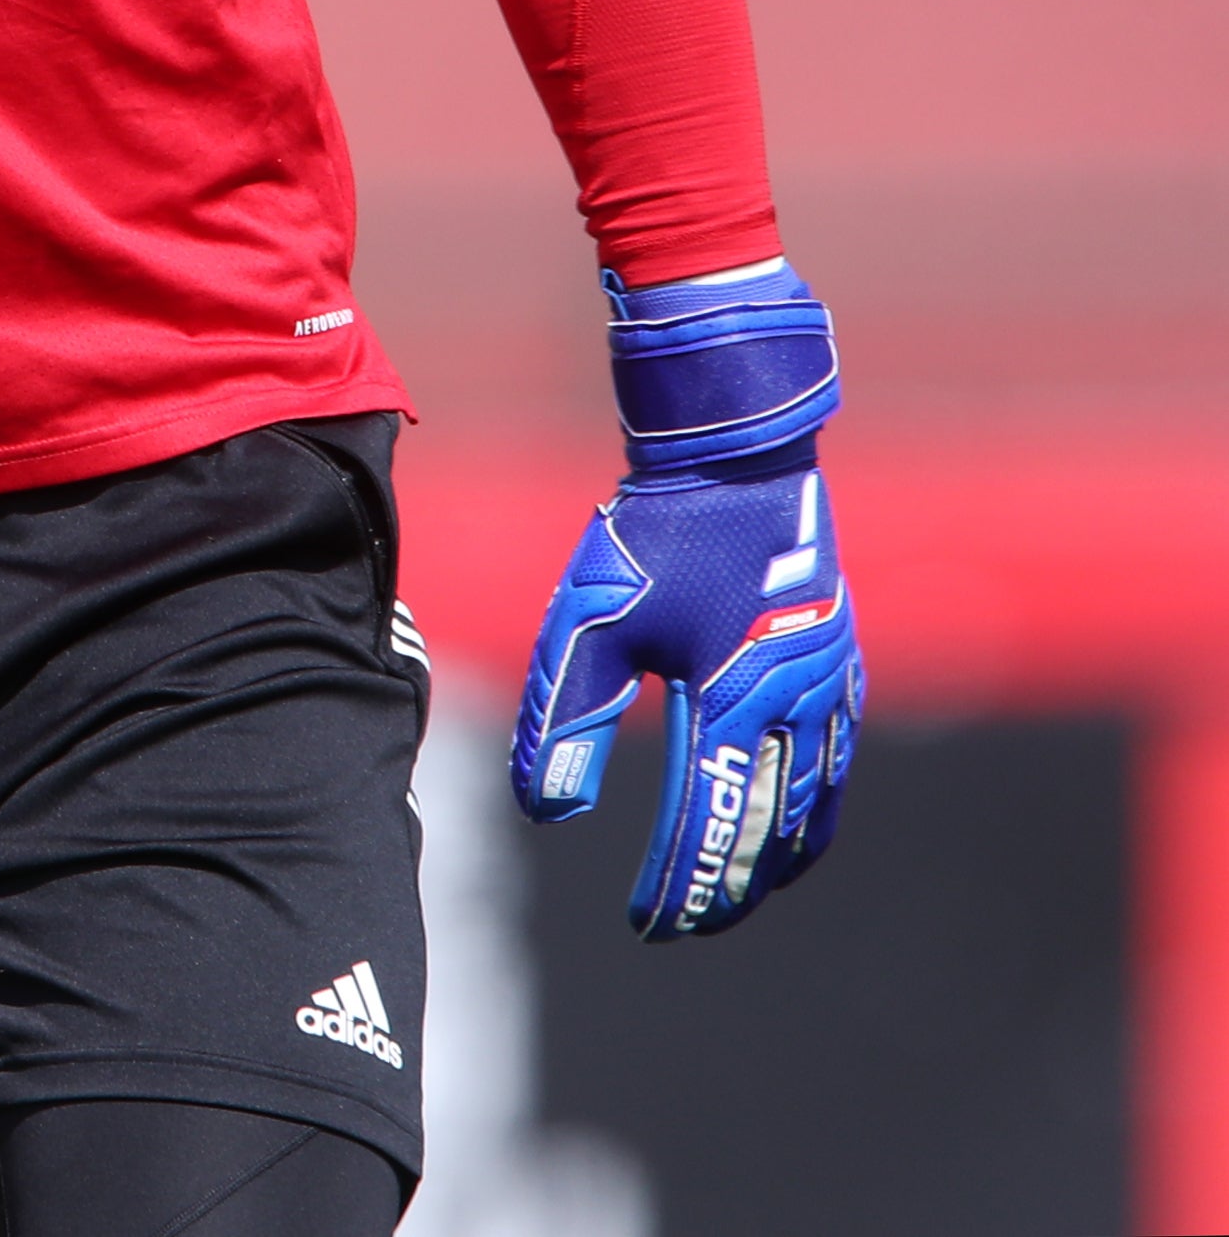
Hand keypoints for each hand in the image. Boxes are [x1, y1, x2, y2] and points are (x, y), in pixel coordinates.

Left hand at [512, 261, 861, 939]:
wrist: (734, 463)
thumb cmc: (654, 538)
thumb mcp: (589, 622)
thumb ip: (563, 716)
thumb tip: (547, 811)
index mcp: (732, 701)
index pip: (705, 824)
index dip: (678, 884)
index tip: (646, 925)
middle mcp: (795, 706)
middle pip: (768, 831)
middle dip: (727, 887)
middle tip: (686, 925)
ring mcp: (830, 688)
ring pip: (816, 807)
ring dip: (776, 860)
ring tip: (735, 895)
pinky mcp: (842, 668)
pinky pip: (838, 767)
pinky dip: (816, 814)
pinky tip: (792, 829)